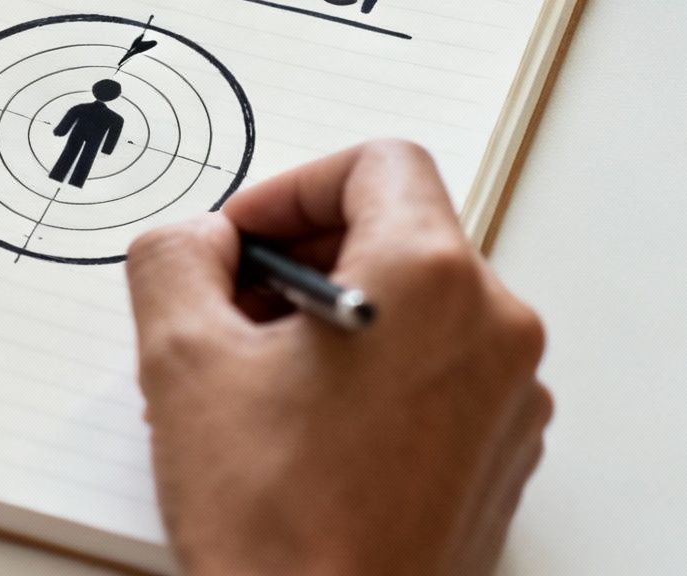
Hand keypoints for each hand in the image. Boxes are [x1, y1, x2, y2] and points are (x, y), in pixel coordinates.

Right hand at [126, 141, 551, 575]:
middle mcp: (493, 328)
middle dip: (300, 258)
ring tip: (251, 383)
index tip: (239, 239)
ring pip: (416, 306)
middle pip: (398, 232)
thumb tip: (194, 240)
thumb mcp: (181, 360)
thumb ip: (176, 257)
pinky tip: (297, 430)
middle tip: (228, 311)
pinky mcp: (502, 455)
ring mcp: (510, 398)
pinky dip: (370, 373)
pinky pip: (437, 372)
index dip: (290, 189)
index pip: (376, 164)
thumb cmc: (277, 524)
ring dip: (330, 319)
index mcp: (429, 280)